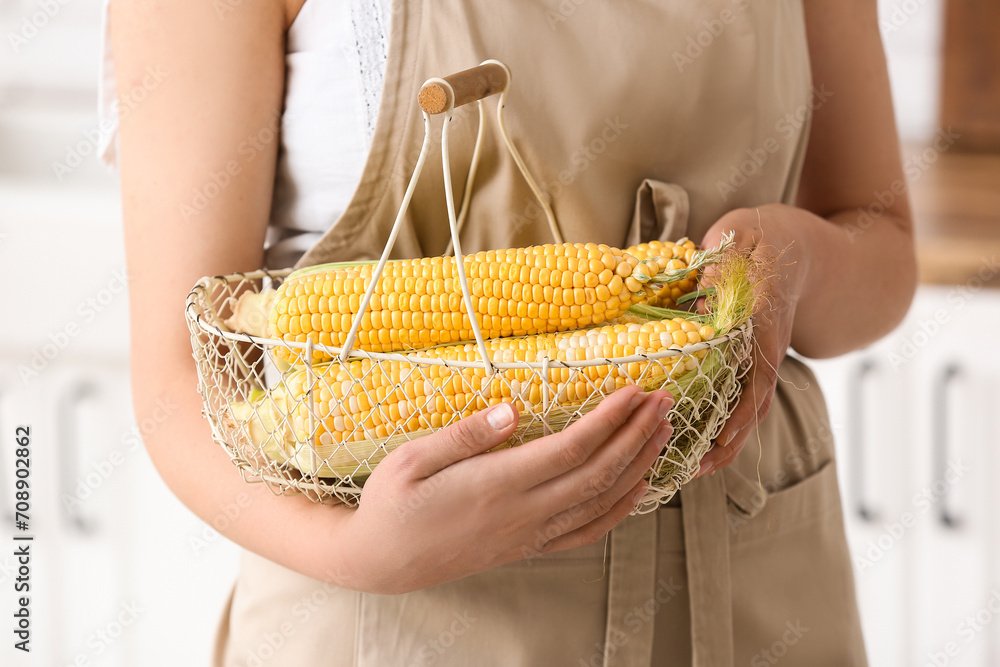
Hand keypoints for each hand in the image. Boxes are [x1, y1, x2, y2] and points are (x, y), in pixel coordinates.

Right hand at [335, 386, 673, 593]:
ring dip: (638, 466)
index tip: (635, 390)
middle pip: (598, 473)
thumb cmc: (392, 502)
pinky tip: (637, 487)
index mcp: (496, 485)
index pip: (571, 449)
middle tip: (665, 401)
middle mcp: (522, 514)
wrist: (380, 560)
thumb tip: (511, 407)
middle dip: (637, 435)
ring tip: (663, 433)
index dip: (610, 420)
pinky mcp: (528, 548)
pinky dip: (620, 510)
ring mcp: (529, 535)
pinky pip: (586, 533)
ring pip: (600, 502)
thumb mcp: (411, 458)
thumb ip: (464, 434)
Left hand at [695, 205, 806, 476]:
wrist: (809, 246)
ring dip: (727, 441)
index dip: (741, 408)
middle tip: (695, 470)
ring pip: (753, 407)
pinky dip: (726, 422)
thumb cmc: (771, 235)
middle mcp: (769, 346)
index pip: (759, 372)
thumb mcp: (744, 233)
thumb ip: (724, 260)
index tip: (721, 437)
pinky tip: (700, 441)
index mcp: (765, 318)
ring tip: (693, 469)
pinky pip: (745, 396)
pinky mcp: (757, 359)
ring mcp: (766, 356)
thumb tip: (705, 297)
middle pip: (756, 404)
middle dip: (729, 441)